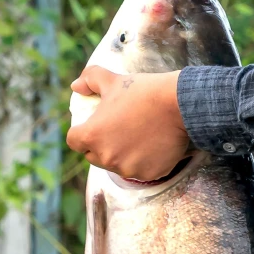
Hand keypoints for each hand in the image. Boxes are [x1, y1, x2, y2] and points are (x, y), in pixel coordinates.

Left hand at [67, 66, 190, 182]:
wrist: (180, 104)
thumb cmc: (144, 91)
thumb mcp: (113, 81)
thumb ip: (90, 80)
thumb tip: (76, 86)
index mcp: (92, 135)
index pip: (74, 141)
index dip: (80, 133)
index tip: (91, 127)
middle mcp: (107, 157)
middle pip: (93, 157)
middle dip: (99, 147)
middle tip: (114, 132)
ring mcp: (128, 168)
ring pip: (117, 166)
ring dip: (121, 156)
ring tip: (135, 137)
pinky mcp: (149, 174)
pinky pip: (140, 170)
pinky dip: (143, 161)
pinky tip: (152, 146)